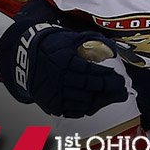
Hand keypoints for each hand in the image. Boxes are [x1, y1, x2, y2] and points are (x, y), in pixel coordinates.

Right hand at [0, 21, 127, 117]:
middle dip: (110, 90)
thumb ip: (94, 41)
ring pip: (84, 102)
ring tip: (114, 97)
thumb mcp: (72, 38)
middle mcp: (57, 78)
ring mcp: (53, 94)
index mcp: (63, 60)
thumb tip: (114, 51)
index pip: (90, 72)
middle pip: (90, 88)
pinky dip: (88, 108)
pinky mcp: (51, 105)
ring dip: (102, 101)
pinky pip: (74, 111)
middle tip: (123, 90)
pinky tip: (98, 103)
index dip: (107, 76)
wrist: (26, 58)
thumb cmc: (54, 46)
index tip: (119, 78)